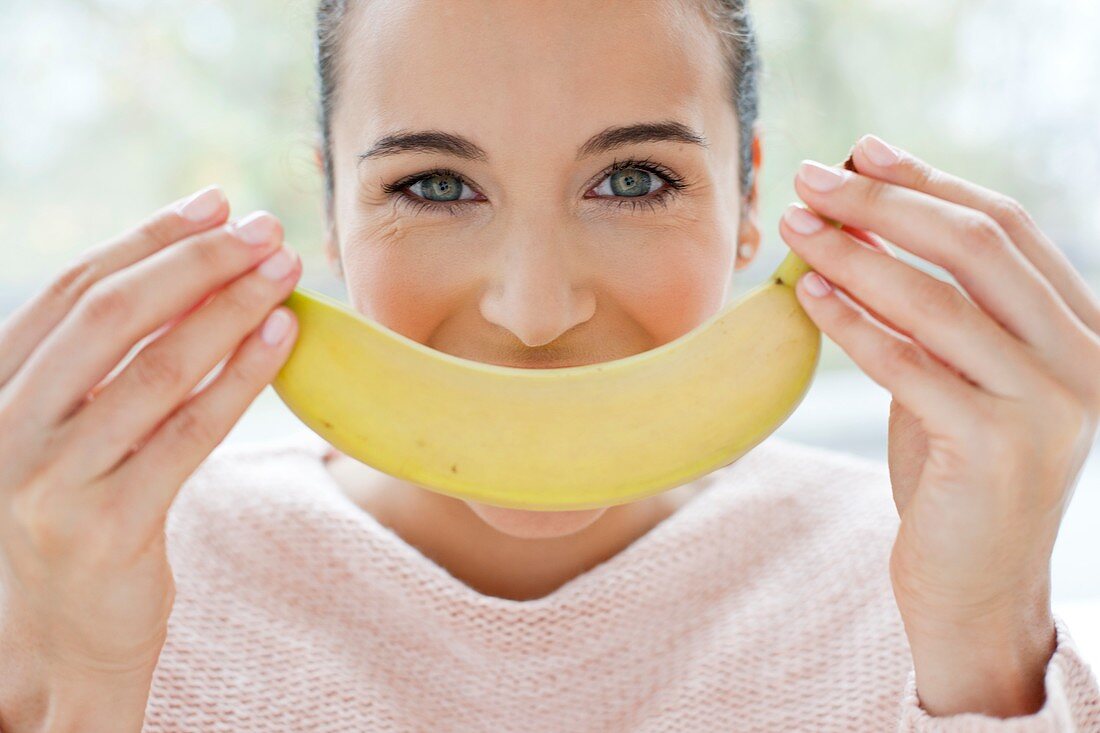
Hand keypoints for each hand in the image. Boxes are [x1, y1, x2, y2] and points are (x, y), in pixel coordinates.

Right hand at [0, 185, 300, 695]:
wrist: (62, 638)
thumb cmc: (83, 517)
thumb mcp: (75, 432)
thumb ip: (110, 363)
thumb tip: (196, 274)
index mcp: (0, 390)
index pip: (74, 290)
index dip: (147, 239)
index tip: (214, 203)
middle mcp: (12, 426)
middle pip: (112, 316)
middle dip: (196, 262)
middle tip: (264, 230)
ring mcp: (53, 479)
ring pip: (155, 368)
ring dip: (229, 308)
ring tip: (285, 272)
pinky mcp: (108, 525)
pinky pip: (187, 434)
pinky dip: (239, 377)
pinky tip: (281, 337)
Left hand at [778, 136, 1099, 714]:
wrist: (976, 587)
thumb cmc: (957, 474)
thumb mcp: (957, 377)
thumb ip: (934, 311)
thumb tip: (864, 219)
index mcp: (1079, 332)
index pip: (1006, 228)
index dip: (929, 183)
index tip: (861, 151)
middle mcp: (1080, 361)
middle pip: (976, 247)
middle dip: (885, 202)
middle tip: (811, 178)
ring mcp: (1046, 406)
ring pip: (939, 301)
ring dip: (856, 253)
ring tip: (795, 227)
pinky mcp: (995, 448)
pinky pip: (910, 366)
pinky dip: (853, 323)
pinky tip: (806, 295)